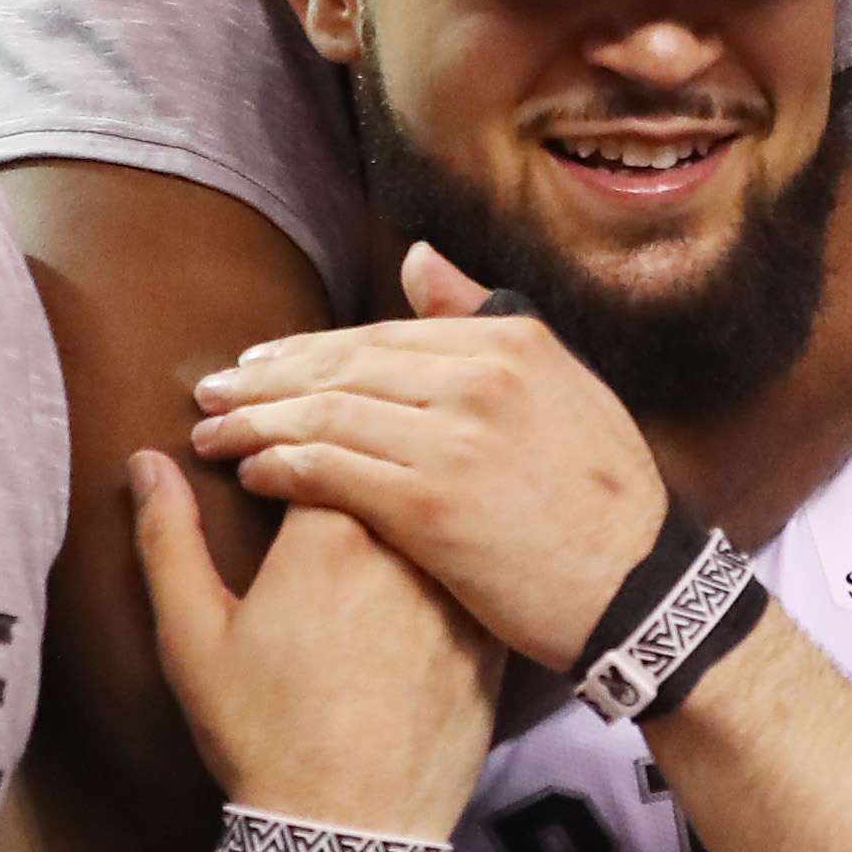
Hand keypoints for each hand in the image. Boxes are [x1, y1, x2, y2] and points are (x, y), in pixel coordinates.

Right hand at [126, 453, 495, 835]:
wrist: (349, 832)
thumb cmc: (262, 733)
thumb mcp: (193, 638)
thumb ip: (168, 539)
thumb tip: (148, 462)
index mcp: (330, 532)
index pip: (321, 437)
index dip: (290, 434)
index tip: (264, 454)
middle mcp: (406, 548)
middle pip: (389, 466)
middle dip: (353, 457)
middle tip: (315, 482)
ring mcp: (458, 591)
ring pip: (437, 516)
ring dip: (407, 506)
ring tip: (369, 533)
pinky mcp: (492, 636)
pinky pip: (473, 572)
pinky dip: (450, 561)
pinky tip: (425, 579)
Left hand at [185, 246, 671, 662]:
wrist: (641, 591)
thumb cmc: (605, 502)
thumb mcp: (566, 389)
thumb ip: (486, 321)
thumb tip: (419, 260)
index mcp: (512, 342)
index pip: (380, 334)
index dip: (307, 350)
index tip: (258, 366)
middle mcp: (481, 376)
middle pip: (342, 366)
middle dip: (264, 380)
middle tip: (210, 395)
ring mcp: (456, 438)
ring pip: (326, 414)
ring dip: (256, 425)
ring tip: (212, 437)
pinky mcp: (433, 504)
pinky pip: (332, 472)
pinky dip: (282, 469)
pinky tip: (252, 476)